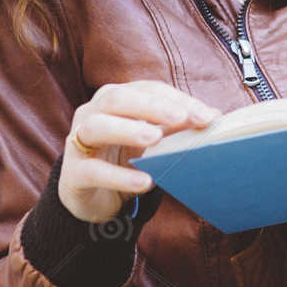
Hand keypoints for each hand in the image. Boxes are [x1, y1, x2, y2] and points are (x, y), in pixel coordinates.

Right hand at [59, 81, 219, 222]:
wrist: (92, 196)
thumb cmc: (125, 158)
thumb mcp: (152, 141)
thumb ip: (176, 127)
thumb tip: (213, 116)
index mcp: (117, 100)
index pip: (148, 90)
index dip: (177, 100)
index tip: (208, 117)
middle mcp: (93, 113)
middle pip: (117, 99)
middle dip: (152, 106)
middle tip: (181, 119)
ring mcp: (79, 141)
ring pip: (98, 127)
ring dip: (128, 130)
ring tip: (156, 139)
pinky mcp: (73, 173)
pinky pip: (93, 171)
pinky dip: (119, 176)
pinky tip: (144, 182)